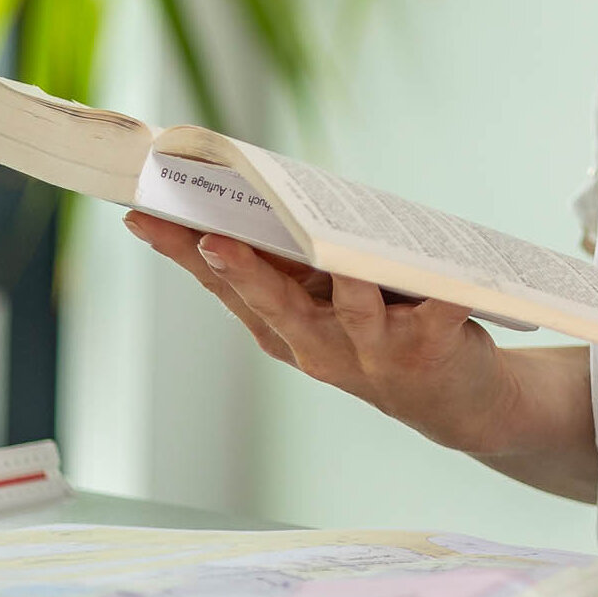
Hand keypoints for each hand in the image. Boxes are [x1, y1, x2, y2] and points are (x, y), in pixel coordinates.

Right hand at [124, 212, 516, 454]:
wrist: (456, 402)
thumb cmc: (381, 332)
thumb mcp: (326, 302)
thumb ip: (292, 262)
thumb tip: (252, 194)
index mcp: (286, 330)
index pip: (225, 288)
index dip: (182, 254)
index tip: (141, 215)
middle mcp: (321, 345)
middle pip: (275, 304)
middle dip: (242, 272)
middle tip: (209, 239)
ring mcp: (373, 350)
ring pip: (350, 309)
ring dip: (338, 278)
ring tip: (327, 246)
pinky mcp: (430, 348)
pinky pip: (436, 313)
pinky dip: (441, 293)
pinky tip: (445, 275)